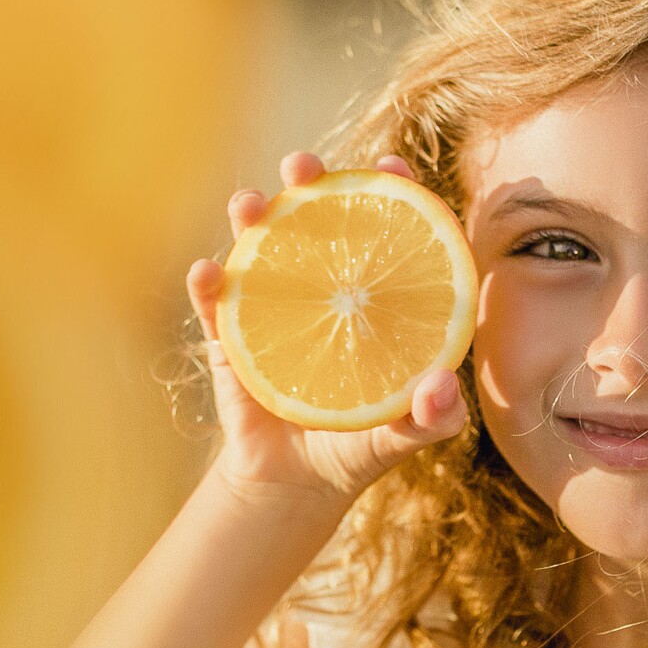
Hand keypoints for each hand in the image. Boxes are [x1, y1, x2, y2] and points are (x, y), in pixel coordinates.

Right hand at [185, 152, 467, 506]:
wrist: (297, 484)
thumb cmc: (361, 446)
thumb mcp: (407, 434)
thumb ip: (434, 417)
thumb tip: (441, 387)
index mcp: (372, 297)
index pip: (385, 230)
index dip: (390, 190)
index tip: (391, 164)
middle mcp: (321, 287)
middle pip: (315, 218)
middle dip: (309, 180)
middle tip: (303, 163)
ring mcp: (272, 307)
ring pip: (259, 246)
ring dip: (250, 215)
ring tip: (249, 202)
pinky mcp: (230, 339)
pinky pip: (213, 307)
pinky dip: (206, 285)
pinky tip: (205, 272)